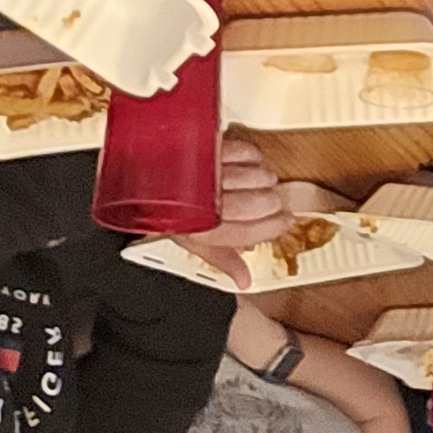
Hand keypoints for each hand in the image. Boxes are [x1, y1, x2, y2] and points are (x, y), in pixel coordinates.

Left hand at [167, 137, 289, 275]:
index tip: (285, 221)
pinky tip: (253, 162)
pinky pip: (236, 152)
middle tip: (275, 201)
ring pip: (247, 178)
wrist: (146, 183)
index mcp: (202, 231)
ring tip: (265, 181)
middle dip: (271, 203)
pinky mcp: (203, 153)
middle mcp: (203, 205)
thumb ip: (224, 259)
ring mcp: (203, 177)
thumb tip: (245, 280)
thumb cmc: (172, 213)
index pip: (245, 233)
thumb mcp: (195, 240)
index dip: (271, 228)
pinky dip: (251, 156)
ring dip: (263, 179)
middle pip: (250, 205)